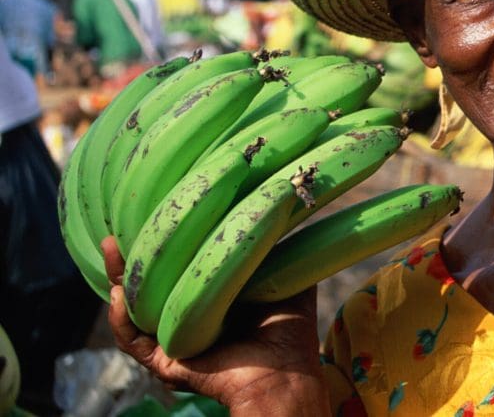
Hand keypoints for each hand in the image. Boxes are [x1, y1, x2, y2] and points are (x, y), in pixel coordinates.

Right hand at [102, 236, 329, 414]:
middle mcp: (187, 321)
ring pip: (134, 310)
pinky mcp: (167, 363)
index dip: (165, 247)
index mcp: (210, 302)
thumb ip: (274, 250)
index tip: (155, 216)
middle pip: (148, 287)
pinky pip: (134, 342)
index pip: (178, 270)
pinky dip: (122, 321)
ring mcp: (174, 341)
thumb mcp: (284, 278)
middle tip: (116, 231)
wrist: (287, 373)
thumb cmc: (290, 330)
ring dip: (118, 280)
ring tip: (112, 250)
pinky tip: (120, 295)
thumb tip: (276, 211)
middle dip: (129, 260)